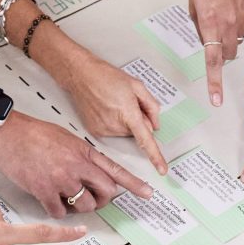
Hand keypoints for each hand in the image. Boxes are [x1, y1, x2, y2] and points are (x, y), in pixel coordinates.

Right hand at [0, 110, 152, 216]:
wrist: (6, 133)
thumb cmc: (32, 133)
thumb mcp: (67, 138)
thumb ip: (82, 155)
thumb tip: (91, 171)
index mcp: (84, 151)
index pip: (116, 170)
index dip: (134, 184)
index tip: (147, 193)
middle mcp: (77, 166)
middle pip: (106, 192)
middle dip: (103, 200)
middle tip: (94, 199)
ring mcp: (61, 180)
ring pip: (85, 206)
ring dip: (79, 207)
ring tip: (68, 198)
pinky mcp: (44, 191)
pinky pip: (60, 212)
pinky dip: (57, 211)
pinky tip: (51, 202)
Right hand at [61, 49, 166, 173]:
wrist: (81, 75)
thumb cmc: (106, 76)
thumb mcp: (136, 86)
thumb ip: (151, 106)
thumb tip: (156, 125)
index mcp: (128, 113)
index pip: (145, 140)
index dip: (155, 156)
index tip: (162, 169)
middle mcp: (115, 125)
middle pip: (136, 132)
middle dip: (137, 120)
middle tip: (126, 103)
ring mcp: (103, 130)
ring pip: (124, 132)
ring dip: (124, 121)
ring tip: (114, 104)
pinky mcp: (96, 132)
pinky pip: (113, 132)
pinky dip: (113, 123)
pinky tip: (106, 109)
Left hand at [190, 0, 243, 106]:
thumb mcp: (193, 4)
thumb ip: (200, 28)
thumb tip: (207, 42)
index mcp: (210, 23)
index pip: (213, 61)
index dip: (215, 82)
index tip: (216, 100)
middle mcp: (229, 23)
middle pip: (229, 53)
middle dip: (222, 49)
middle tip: (215, 31)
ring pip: (239, 38)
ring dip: (231, 32)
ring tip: (224, 9)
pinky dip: (241, 19)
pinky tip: (235, 2)